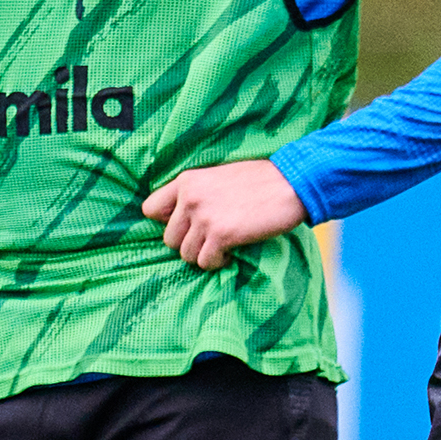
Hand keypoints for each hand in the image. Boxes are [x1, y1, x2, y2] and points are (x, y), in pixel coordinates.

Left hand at [140, 159, 307, 270]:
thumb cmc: (260, 180)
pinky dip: (218, 262)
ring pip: (186, 255)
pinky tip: (233, 250)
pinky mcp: (221, 235)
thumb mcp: (218, 176)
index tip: (188, 226)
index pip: (150, 209)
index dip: (167, 222)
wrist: (291, 183)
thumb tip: (183, 219)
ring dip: (205, 254)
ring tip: (225, 245)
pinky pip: (205, 262)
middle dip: (190, 244)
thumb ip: (197, 193)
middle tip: (212, 239)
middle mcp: (190, 198)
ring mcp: (204, 217)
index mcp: (186, 181)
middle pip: (169, 239)